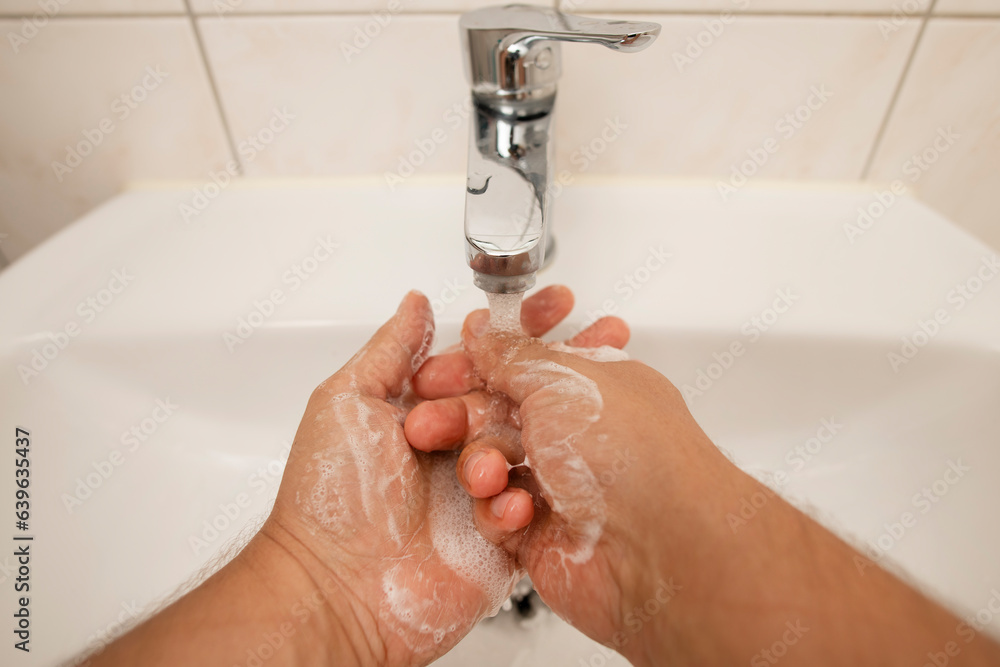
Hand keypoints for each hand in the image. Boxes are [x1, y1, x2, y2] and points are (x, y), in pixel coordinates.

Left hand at [262, 287, 629, 665]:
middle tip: (597, 348)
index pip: (487, 359)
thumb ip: (391, 350)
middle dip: (557, 378)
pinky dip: (522, 504)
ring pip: (533, 451)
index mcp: (428, 411)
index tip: (558, 307)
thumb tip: (416, 304)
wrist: (335, 592)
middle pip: (521, 400)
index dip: (523, 331)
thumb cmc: (329, 500)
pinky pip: (532, 509)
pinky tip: (505, 506)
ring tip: (496, 464)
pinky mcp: (498, 538)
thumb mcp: (349, 402)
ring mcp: (480, 493)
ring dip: (533, 446)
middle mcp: (458, 447)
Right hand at [409, 287, 728, 660]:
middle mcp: (574, 434)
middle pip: (493, 415)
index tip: (441, 368)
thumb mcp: (561, 379)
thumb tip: (483, 335)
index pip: (520, 364)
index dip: (476, 365)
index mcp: (588, 386)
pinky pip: (495, 516)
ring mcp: (558, 486)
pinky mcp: (541, 535)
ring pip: (487, 466)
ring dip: (480, 466)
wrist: (660, 550)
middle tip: (429, 422)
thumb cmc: (634, 457)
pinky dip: (500, 513)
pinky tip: (519, 512)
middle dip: (459, 417)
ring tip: (488, 474)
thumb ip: (511, 355)